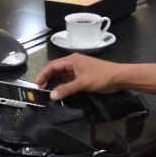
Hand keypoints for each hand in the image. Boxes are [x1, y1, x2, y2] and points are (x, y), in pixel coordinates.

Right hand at [35, 56, 155, 101]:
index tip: (36, 85)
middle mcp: (73, 63)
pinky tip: (61, 94)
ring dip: (56, 84)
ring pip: (63, 76)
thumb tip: (52, 96)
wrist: (119, 78)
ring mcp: (78, 70)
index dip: (43, 74)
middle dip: (48, 79)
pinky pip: (69, 81)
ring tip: (49, 94)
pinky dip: (64, 86)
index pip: (52, 66)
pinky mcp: (83, 77)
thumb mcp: (82, 83)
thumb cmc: (101, 76)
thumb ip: (66, 89)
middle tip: (41, 91)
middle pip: (56, 70)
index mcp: (71, 60)